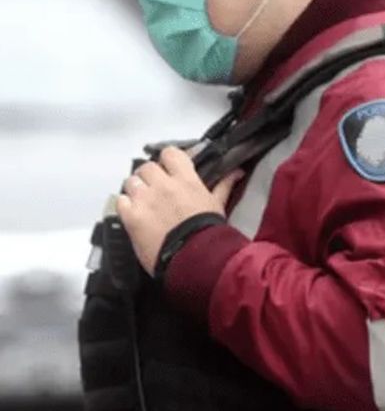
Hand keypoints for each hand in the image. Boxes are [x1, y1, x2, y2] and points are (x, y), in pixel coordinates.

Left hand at [117, 146, 242, 274]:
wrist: (193, 256)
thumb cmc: (208, 230)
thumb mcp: (218, 205)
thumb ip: (224, 185)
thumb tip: (237, 171)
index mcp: (185, 180)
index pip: (170, 153)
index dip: (167, 160)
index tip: (169, 169)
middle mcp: (162, 185)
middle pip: (146, 167)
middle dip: (149, 176)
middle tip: (155, 188)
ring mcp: (144, 200)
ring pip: (131, 181)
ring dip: (136, 189)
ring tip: (143, 201)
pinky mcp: (131, 217)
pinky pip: (120, 201)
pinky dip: (125, 204)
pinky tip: (134, 212)